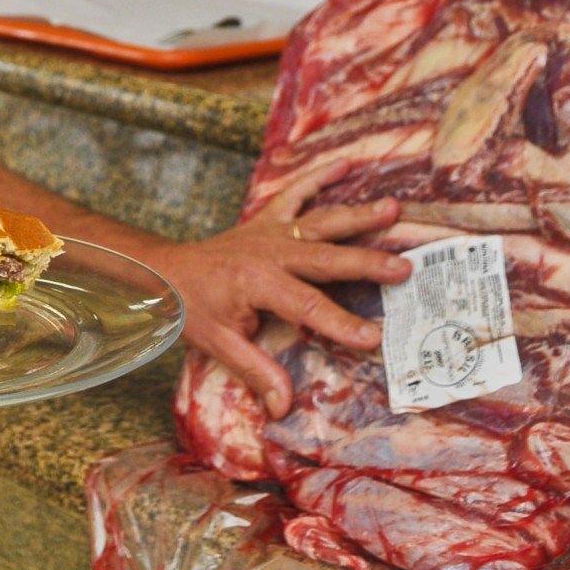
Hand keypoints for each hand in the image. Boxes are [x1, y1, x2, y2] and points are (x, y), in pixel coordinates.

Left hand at [151, 161, 408, 417]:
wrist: (164, 271)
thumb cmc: (190, 309)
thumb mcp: (218, 343)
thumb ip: (255, 370)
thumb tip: (282, 406)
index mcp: (258, 283)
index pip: (308, 307)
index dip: (341, 324)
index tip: (374, 338)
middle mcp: (269, 252)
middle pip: (326, 258)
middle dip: (366, 263)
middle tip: (404, 269)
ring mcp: (270, 231)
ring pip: (320, 221)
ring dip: (357, 215)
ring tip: (393, 207)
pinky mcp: (266, 218)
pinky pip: (295, 192)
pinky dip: (319, 176)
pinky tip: (346, 163)